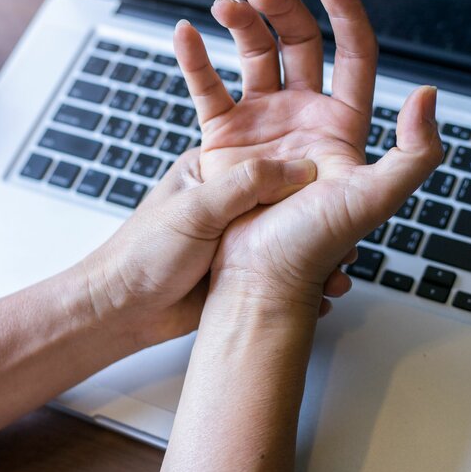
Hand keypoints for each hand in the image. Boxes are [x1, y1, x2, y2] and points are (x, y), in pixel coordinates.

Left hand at [81, 149, 323, 345]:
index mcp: (214, 172)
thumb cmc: (143, 252)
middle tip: (346, 235)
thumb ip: (244, 185)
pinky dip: (302, 282)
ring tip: (338, 271)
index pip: (272, 162)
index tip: (335, 188)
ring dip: (316, 255)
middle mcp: (230, 202)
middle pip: (289, 203)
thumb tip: (300, 169)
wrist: (124, 308)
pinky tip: (318, 293)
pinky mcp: (242, 270)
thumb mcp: (195, 210)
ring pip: (290, 240)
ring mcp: (238, 238)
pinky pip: (282, 271)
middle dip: (317, 219)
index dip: (306, 174)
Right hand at [173, 0, 442, 312]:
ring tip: (226, 7)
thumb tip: (424, 93)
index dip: (345, 9)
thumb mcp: (377, 200)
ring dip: (240, 24)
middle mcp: (303, 118)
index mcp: (342, 125)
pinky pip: (208, 88)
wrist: (257, 276)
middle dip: (282, 10)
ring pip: (253, 57)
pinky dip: (195, 59)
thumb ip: (415, 152)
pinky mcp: (223, 137)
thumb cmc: (314, 246)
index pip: (353, 52)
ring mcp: (261, 124)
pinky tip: (185, 33)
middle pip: (299, 44)